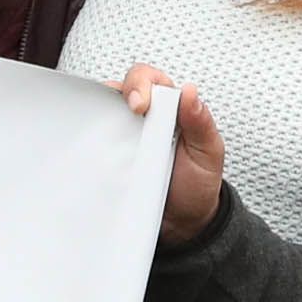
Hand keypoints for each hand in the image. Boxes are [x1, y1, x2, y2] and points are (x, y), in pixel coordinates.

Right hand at [114, 63, 224, 243]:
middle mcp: (146, 117)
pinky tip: (96, 148)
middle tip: (129, 112)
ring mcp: (126, 137)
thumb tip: (190, 92)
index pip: (150, 79)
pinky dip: (93, 141)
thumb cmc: (199, 182)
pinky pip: (97, 142)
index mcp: (171, 108)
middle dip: (119, 92)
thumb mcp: (208, 152)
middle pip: (122, 88)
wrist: (185, 222)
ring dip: (102, 114)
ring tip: (105, 127)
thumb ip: (201, 122)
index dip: (141, 84)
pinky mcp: (112, 158)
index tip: (142, 105)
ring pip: (104, 112)